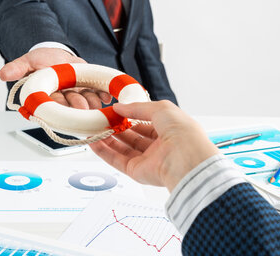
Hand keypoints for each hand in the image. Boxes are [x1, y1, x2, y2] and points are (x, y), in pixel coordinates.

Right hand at [0, 48, 111, 108]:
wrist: (58, 53)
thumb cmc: (42, 60)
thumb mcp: (28, 61)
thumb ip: (17, 68)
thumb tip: (2, 74)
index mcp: (48, 96)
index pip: (52, 103)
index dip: (58, 104)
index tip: (62, 101)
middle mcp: (63, 98)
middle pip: (70, 105)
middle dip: (77, 105)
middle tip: (84, 106)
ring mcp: (77, 95)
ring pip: (86, 101)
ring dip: (92, 102)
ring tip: (98, 101)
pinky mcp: (89, 89)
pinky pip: (98, 94)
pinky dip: (103, 95)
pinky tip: (107, 95)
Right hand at [89, 101, 218, 190]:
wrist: (186, 159)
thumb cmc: (182, 132)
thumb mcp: (160, 108)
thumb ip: (137, 108)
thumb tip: (119, 107)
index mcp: (169, 131)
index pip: (146, 123)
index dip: (130, 116)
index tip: (115, 111)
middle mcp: (159, 146)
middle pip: (132, 137)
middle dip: (116, 128)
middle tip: (101, 120)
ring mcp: (148, 160)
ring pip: (122, 149)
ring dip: (107, 139)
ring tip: (93, 129)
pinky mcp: (137, 172)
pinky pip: (117, 160)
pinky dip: (104, 152)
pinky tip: (94, 142)